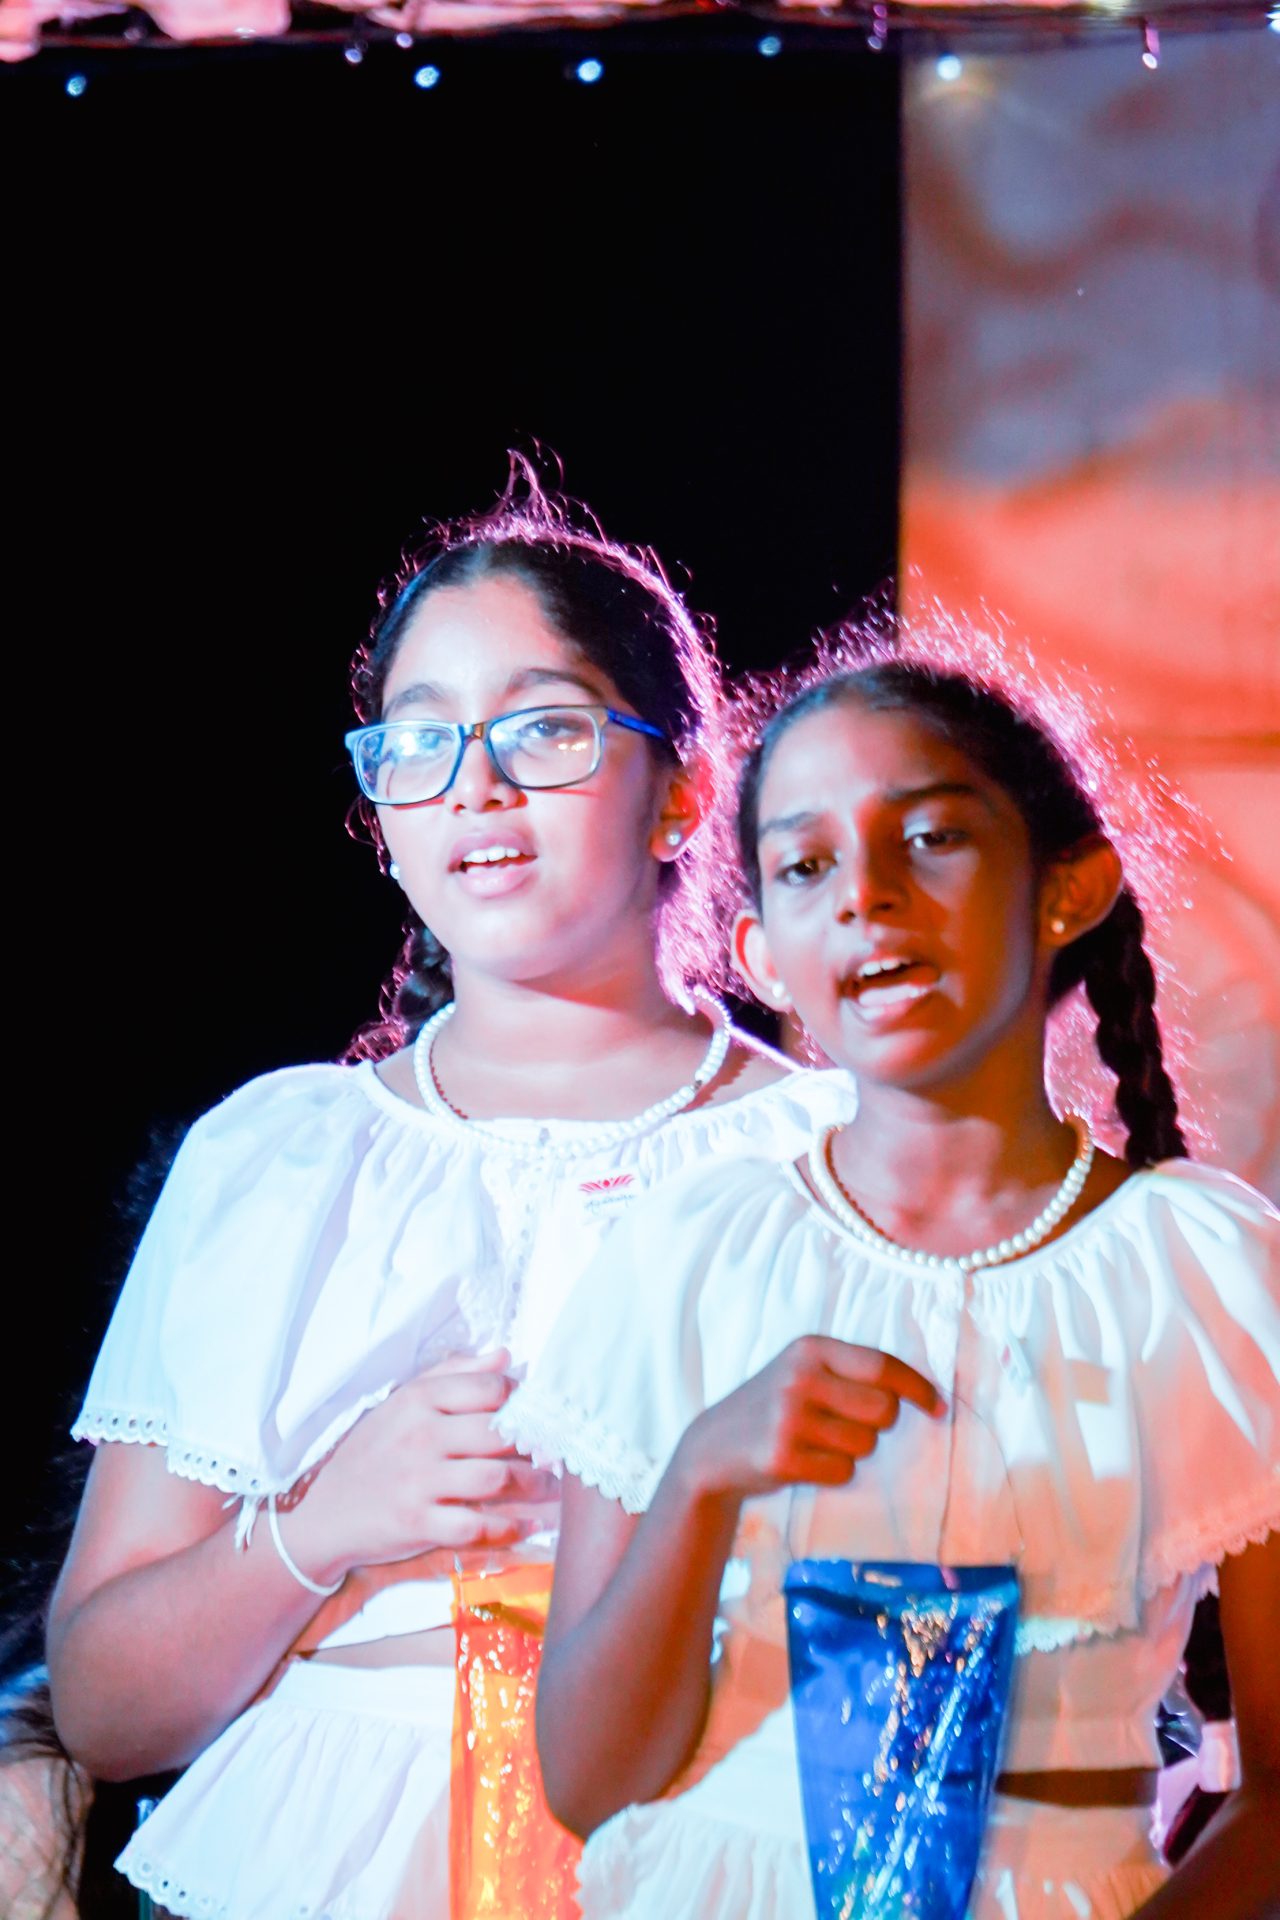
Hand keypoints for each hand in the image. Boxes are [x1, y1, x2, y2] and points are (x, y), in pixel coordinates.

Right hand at [281, 1350, 556, 1584]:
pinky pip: (477, 1525)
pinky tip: (527, 1524)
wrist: (326, 1514)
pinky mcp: (418, 1523)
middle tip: (554, 1452)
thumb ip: (454, 1374)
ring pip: (496, 1477)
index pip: (490, 1388)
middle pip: (499, 1432)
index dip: (521, 1400)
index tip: (535, 1412)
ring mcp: (419, 1481)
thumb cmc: (372, 1452)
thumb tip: (505, 1355)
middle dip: (535, 1444)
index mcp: (419, 1400)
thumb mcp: (402, 1402)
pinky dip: (508, 1527)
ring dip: (532, 1485)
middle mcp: (421, 1435)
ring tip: (548, 1486)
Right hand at [674, 1335, 943, 1506]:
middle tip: (847, 1426)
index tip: (937, 1406)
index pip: (882, 1365)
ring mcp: (789, 1417)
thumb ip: (851, 1373)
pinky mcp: (782, 1456)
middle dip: (878, 1425)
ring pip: (865, 1444)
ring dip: (853, 1451)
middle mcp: (800, 1377)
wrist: (713, 1447)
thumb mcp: (803, 1371)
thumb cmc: (774, 1407)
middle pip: (883, 1409)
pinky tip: (805, 1462)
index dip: (917, 1387)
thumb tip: (923, 1394)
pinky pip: (842, 1471)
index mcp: (810, 1348)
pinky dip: (833, 1473)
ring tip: (818, 1443)